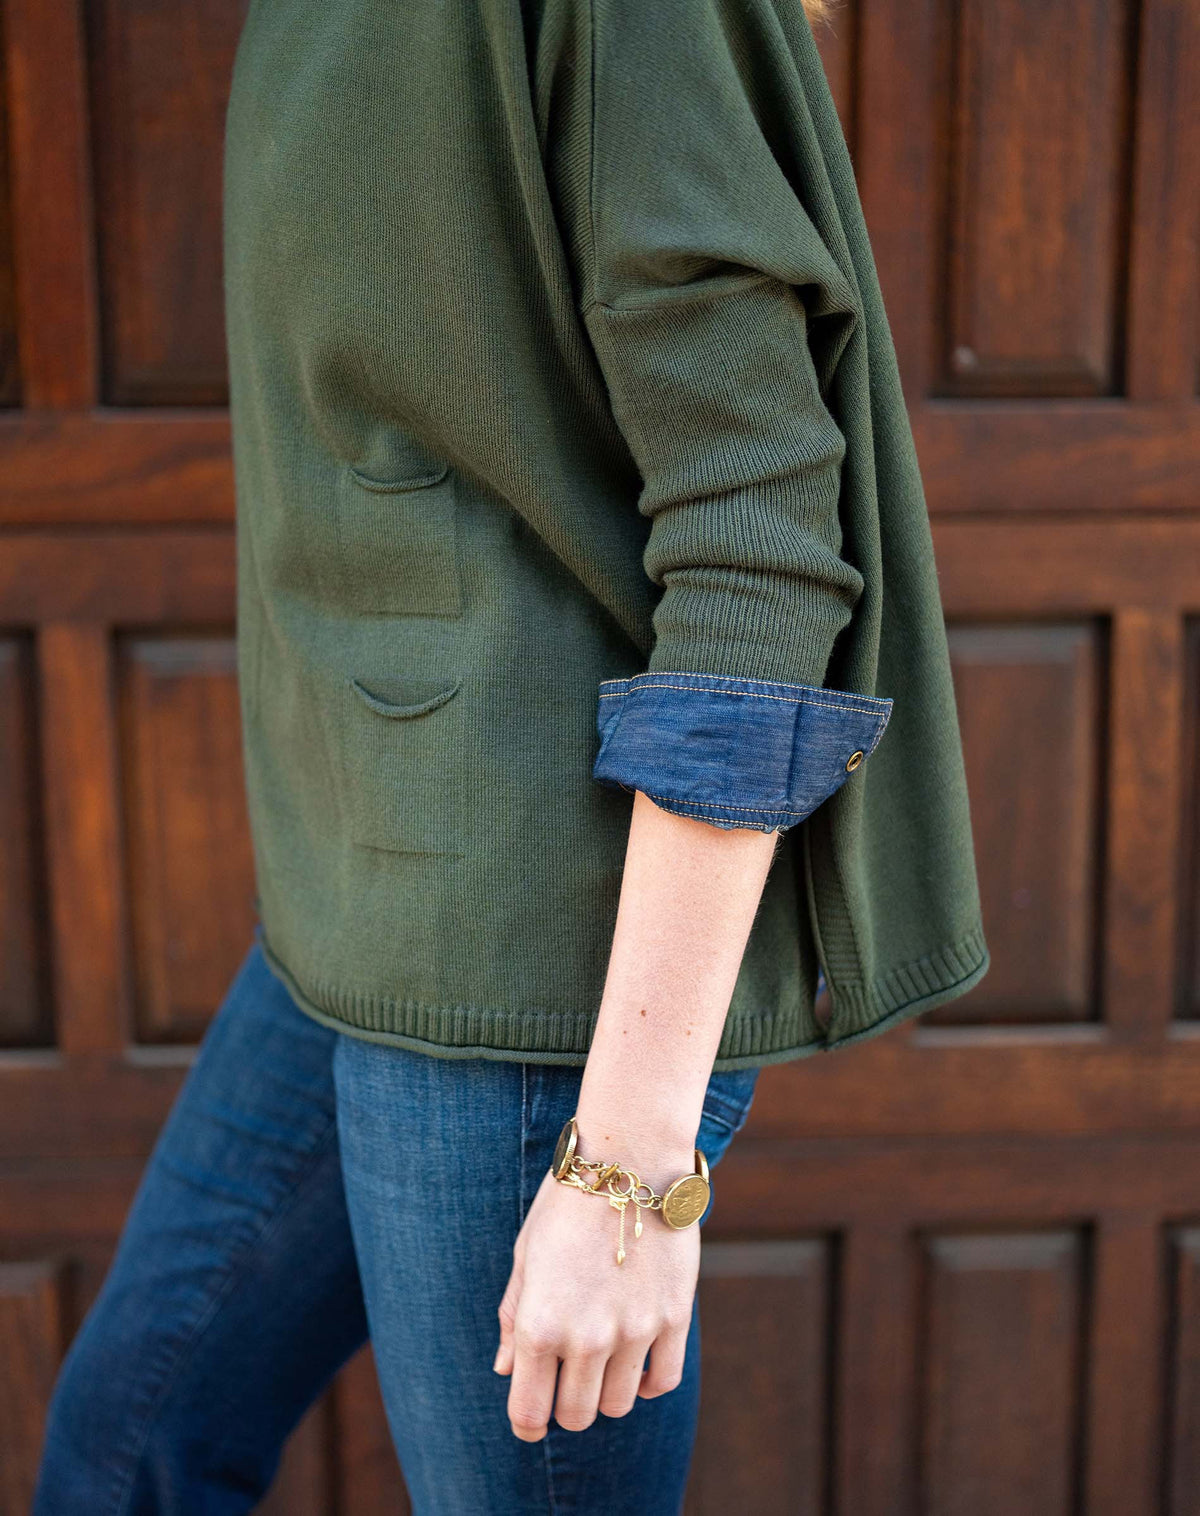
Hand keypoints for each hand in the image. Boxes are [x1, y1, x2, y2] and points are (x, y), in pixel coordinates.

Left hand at [493, 1163, 698, 1439]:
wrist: (630, 1158)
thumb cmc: (567, 1202)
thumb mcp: (526, 1253)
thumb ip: (513, 1316)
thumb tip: (505, 1370)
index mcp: (539, 1323)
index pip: (529, 1413)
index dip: (526, 1423)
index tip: (531, 1416)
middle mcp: (586, 1337)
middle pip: (576, 1416)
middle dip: (566, 1405)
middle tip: (567, 1377)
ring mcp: (634, 1331)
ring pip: (619, 1405)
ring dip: (607, 1391)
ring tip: (604, 1358)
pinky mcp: (673, 1318)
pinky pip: (663, 1382)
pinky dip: (649, 1381)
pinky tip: (639, 1358)